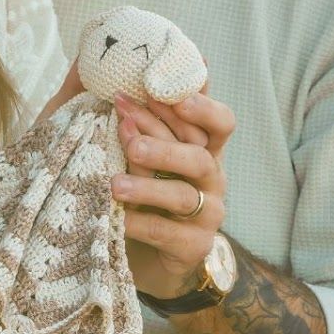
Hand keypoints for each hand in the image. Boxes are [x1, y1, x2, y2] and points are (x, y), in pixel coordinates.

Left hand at [111, 88, 235, 301]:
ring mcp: (208, 214)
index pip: (219, 123)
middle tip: (127, 133)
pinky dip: (138, 222)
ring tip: (114, 185)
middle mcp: (212, 179)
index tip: (169, 95)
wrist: (144, 255)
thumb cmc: (137, 191)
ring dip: (147, 186)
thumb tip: (115, 78)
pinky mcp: (193, 246)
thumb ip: (136, 119)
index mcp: (204, 149)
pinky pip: (165, 232)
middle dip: (163, 142)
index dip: (202, 107)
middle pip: (199, 155)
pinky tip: (115, 216)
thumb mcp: (136, 154)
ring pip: (183, 195)